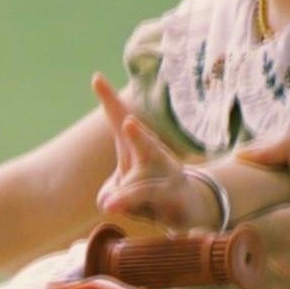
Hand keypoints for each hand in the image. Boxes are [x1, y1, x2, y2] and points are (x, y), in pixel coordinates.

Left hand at [86, 75, 196, 227]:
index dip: (110, 101)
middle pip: (147, 145)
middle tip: (129, 124)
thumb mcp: (126, 191)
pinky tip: (119, 209)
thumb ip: (114, 192)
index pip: (121, 122)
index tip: (96, 78)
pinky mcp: (177, 201)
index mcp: (139, 149)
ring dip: (129, 194)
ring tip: (110, 205)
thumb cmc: (153, 193)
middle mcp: (156, 159)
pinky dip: (143, 210)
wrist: (193, 209)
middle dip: (138, 136)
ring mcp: (169, 179)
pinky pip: (157, 205)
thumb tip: (107, 201)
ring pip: (148, 186)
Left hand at [215, 134, 289, 288]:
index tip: (221, 215)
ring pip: (239, 277)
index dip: (214, 223)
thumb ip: (288, 151)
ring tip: (273, 243)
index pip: (219, 231)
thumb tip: (243, 153)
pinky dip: (265, 279)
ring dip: (245, 261)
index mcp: (280, 231)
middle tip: (241, 227)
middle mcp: (277, 268)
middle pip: (225, 255)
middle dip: (228, 241)